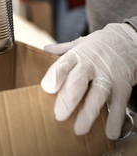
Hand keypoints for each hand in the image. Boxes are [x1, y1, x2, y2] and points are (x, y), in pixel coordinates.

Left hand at [41, 23, 136, 139]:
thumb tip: (45, 50)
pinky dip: (115, 117)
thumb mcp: (80, 42)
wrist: (127, 39)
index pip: (64, 64)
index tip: (47, 88)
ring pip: (98, 93)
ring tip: (79, 128)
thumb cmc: (99, 44)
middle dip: (68, 98)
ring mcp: (108, 74)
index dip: (55, 75)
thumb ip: (63, 49)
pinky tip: (110, 131)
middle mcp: (92, 64)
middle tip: (59, 114)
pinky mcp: (123, 84)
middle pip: (78, 81)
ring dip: (89, 112)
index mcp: (78, 54)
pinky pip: (119, 102)